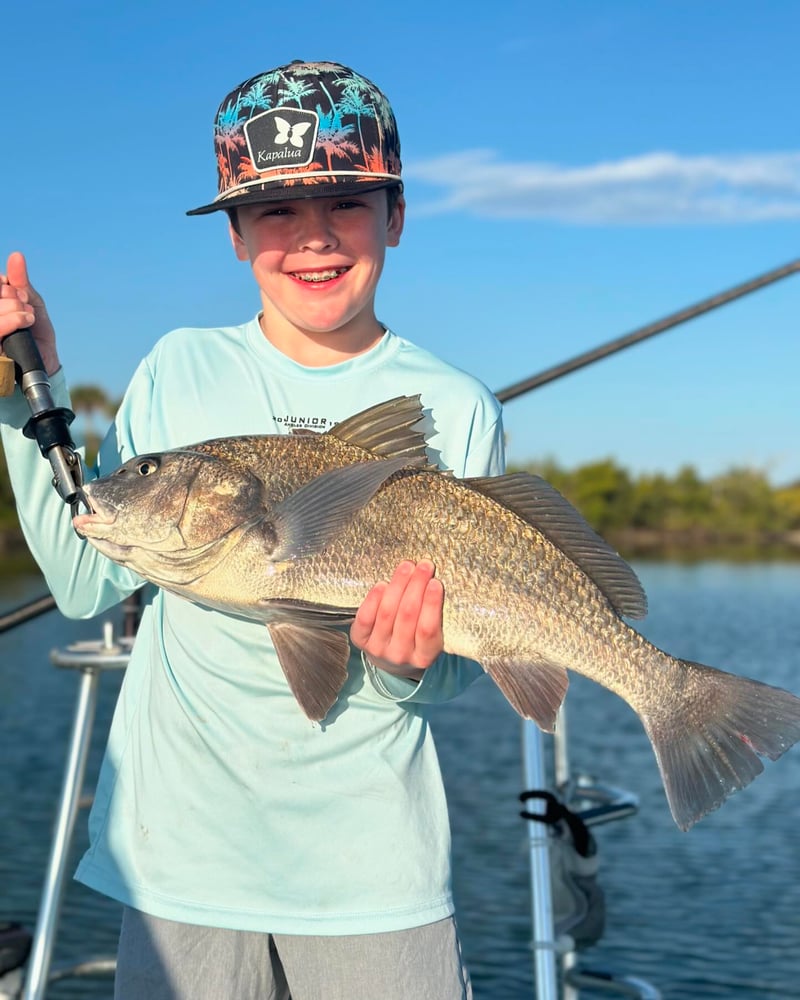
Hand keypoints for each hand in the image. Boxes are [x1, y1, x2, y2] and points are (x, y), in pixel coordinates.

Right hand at [0, 252, 59, 374]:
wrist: (45, 357)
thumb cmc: (35, 330)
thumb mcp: (31, 301)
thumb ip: (20, 281)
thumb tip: (16, 256)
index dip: (5, 285)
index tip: (21, 293)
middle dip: (13, 297)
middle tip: (27, 308)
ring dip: (15, 308)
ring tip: (28, 317)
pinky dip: (12, 320)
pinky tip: (26, 321)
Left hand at [350, 560, 444, 680]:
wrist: (390, 661)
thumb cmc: (416, 641)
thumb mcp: (431, 637)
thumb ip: (434, 615)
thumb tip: (434, 579)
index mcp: (424, 657)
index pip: (427, 630)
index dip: (432, 604)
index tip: (435, 582)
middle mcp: (400, 655)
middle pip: (407, 615)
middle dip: (416, 586)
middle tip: (424, 565)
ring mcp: (378, 648)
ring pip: (387, 612)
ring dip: (398, 585)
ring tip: (406, 567)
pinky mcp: (360, 640)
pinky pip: (366, 617)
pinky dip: (374, 598)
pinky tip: (383, 584)